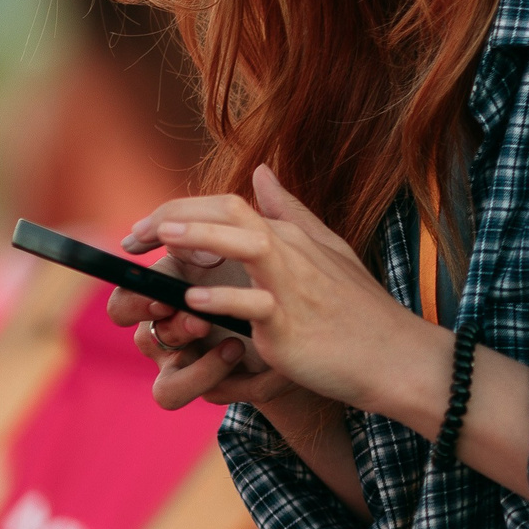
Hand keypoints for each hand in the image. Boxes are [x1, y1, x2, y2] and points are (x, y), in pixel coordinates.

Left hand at [118, 166, 449, 425]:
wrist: (396, 357)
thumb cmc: (360, 311)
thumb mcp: (328, 251)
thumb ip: (290, 212)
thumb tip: (260, 172)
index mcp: (290, 237)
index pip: (228, 203)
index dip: (181, 209)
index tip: (146, 231)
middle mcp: (290, 252)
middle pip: (229, 211)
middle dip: (174, 216)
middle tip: (131, 237)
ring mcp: (293, 287)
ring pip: (245, 244)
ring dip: (199, 237)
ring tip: (160, 239)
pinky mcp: (292, 326)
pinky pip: (256, 305)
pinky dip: (223, 301)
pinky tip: (192, 303)